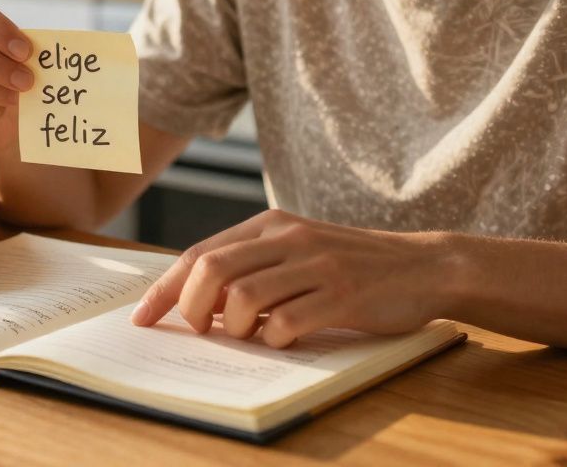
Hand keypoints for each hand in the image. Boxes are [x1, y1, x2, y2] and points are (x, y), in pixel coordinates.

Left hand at [130, 210, 453, 347]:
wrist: (423, 265)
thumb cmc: (350, 264)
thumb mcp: (296, 250)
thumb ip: (252, 266)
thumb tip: (195, 302)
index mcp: (270, 225)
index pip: (199, 254)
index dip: (165, 289)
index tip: (143, 317)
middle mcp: (288, 239)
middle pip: (212, 272)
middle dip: (191, 309)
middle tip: (201, 331)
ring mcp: (316, 266)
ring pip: (243, 299)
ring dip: (234, 329)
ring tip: (249, 335)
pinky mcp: (342, 296)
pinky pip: (287, 324)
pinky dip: (274, 341)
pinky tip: (284, 340)